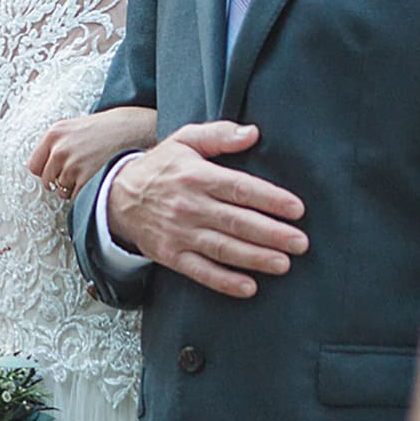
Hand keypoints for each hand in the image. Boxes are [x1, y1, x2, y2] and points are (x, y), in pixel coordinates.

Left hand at [27, 106, 157, 198]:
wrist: (131, 129)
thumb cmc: (104, 128)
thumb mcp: (72, 127)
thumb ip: (54, 144)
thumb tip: (35, 168)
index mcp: (54, 134)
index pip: (34, 166)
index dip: (44, 172)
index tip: (52, 173)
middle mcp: (60, 149)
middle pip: (47, 181)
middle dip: (59, 181)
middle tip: (75, 174)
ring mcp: (73, 166)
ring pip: (61, 191)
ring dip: (73, 189)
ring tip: (89, 175)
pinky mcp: (87, 180)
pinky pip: (76, 198)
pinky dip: (85, 194)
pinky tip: (96, 181)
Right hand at [105, 120, 307, 298]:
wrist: (119, 198)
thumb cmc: (162, 168)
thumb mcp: (185, 140)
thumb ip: (219, 135)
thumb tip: (252, 133)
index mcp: (196, 176)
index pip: (238, 188)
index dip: (269, 199)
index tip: (296, 208)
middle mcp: (189, 206)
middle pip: (236, 221)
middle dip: (271, 233)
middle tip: (300, 242)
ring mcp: (179, 233)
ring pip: (222, 248)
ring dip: (254, 258)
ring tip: (283, 263)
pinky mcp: (172, 256)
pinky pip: (200, 271)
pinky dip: (224, 281)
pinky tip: (248, 287)